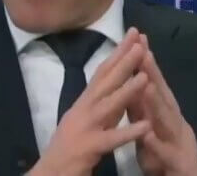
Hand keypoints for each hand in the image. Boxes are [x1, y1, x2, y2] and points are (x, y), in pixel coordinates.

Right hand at [29, 28, 150, 175]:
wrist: (50, 172)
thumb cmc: (69, 147)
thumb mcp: (85, 118)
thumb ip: (101, 102)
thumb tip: (117, 83)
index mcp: (85, 102)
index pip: (103, 72)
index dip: (118, 53)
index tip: (132, 35)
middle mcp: (83, 109)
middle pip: (105, 82)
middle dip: (123, 61)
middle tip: (140, 42)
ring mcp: (85, 127)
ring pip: (108, 106)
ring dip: (127, 91)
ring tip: (145, 76)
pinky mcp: (89, 147)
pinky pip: (111, 139)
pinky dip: (128, 132)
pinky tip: (145, 126)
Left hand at [128, 34, 196, 175]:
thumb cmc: (166, 155)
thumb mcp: (151, 127)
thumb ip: (141, 107)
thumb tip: (130, 81)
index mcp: (166, 113)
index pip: (154, 82)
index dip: (146, 61)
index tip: (136, 38)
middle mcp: (175, 122)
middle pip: (164, 94)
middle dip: (153, 72)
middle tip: (142, 49)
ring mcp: (179, 141)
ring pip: (168, 120)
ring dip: (157, 102)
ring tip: (146, 84)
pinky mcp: (178, 162)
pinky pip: (166, 153)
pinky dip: (157, 143)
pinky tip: (148, 134)